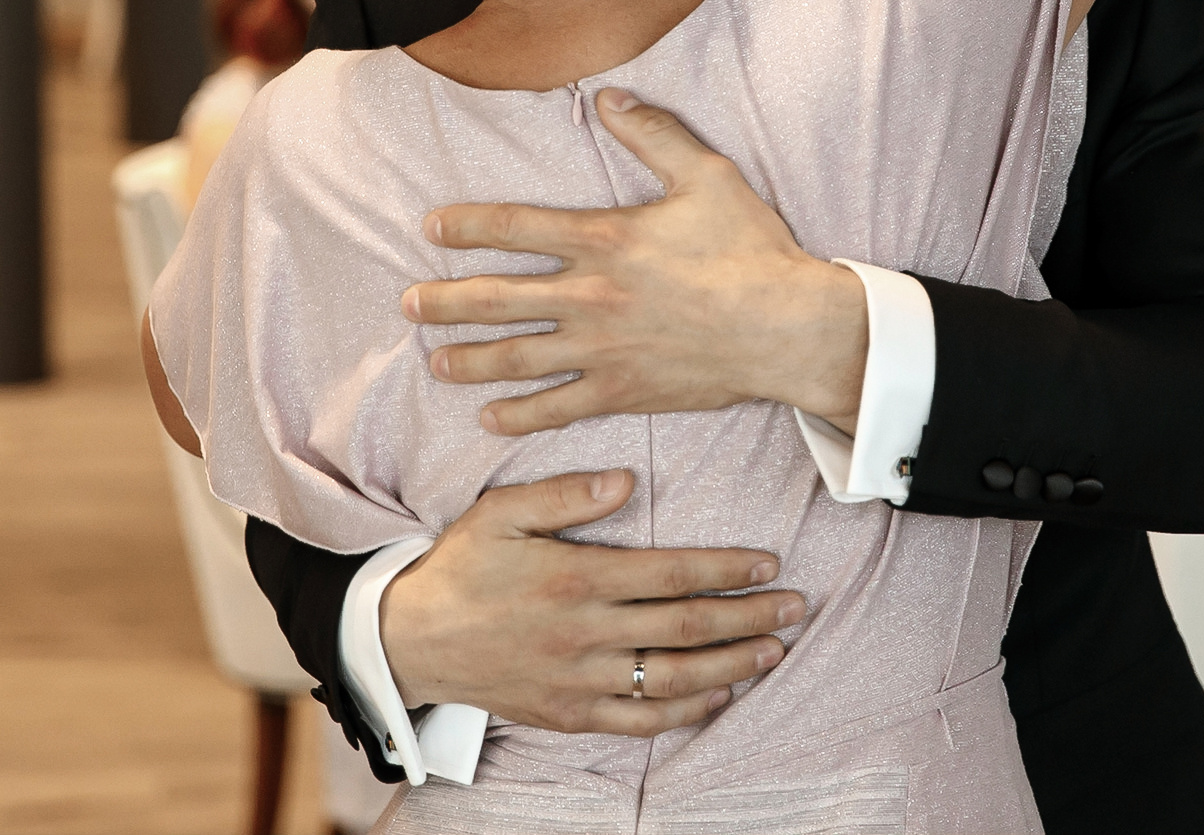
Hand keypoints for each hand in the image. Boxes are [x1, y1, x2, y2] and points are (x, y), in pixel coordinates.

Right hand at [381, 468, 800, 733]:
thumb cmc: (460, 566)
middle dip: (748, 617)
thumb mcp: (502, 512)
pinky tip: (717, 696)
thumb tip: (627, 480)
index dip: (726, 569)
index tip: (768, 561)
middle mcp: (585, 634)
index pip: (671, 574)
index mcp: (576, 579)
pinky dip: (683, 712)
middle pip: (686, 628)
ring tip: (772, 650)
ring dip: (731, 666)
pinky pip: (638, 722)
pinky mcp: (568, 713)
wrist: (409, 640)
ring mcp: (579, 681)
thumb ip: (566, 495)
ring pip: (672, 679)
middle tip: (795, 606)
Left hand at [413, 89, 868, 434]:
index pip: (515, 227)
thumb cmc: (750, 249)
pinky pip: (556, 407)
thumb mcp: (706, 175)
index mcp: (604, 238)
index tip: (431, 228)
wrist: (785, 327)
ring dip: (468, 359)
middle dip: (444, 301)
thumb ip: (652, 133)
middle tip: (407, 304)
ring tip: (435, 361)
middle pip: (496, 298)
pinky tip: (490, 417)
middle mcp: (589, 295)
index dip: (467, 226)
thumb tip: (608, 96)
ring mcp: (601, 348)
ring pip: (515, 357)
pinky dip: (519, 414)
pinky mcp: (622, 390)